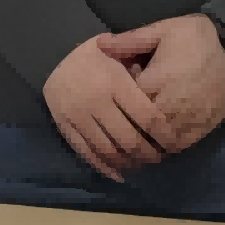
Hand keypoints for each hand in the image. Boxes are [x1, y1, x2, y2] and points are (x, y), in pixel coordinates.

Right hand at [38, 36, 176, 182]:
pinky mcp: (64, 126)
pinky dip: (105, 168)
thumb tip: (164, 100)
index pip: (147, 116)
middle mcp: (95, 100)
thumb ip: (142, 72)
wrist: (51, 51)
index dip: (164, 133)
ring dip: (129, 164)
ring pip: (108, 152)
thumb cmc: (96, 53)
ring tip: (142, 164)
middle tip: (160, 157)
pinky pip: (86, 154)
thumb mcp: (121, 53)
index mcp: (114, 81)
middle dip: (149, 154)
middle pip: (129, 140)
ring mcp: (77, 116)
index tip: (174, 141)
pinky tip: (119, 173)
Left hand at [104, 13, 224, 152]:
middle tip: (118, 124)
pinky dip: (164, 148)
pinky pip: (178, 147)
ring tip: (134, 138)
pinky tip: (156, 143)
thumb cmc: (196, 37)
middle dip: (128, 127)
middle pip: (140, 127)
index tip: (115, 96)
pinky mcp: (202, 129)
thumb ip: (130, 40)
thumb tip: (99, 45)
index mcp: (158, 80)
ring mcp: (188, 120)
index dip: (118, 101)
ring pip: (158, 142)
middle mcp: (172, 105)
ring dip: (144, 143)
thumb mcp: (162, 30)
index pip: (127, 102)